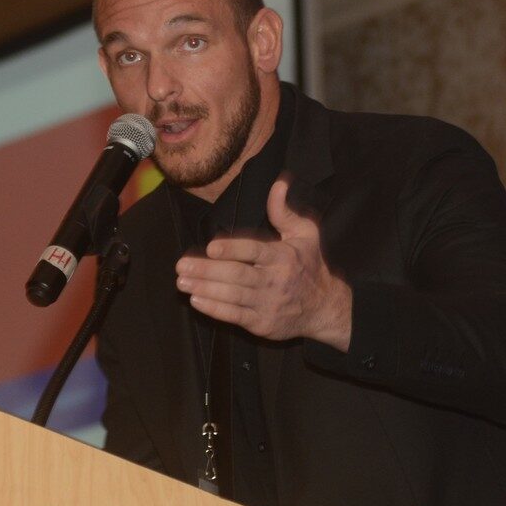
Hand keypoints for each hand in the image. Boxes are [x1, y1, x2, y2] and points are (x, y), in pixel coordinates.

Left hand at [175, 177, 351, 351]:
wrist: (323, 308)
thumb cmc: (309, 266)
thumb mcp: (305, 234)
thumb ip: (285, 211)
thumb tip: (279, 183)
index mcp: (283, 257)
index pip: (255, 251)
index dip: (232, 249)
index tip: (211, 247)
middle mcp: (275, 281)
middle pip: (237, 275)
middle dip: (207, 270)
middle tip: (181, 266)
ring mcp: (268, 304)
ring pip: (232, 296)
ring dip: (205, 289)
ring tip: (182, 282)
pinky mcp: (262, 323)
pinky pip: (234, 316)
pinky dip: (214, 309)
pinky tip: (197, 300)